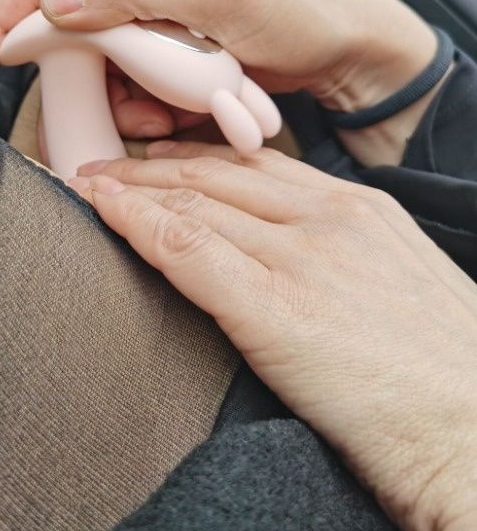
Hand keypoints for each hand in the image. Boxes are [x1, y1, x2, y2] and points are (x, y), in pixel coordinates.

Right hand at [0, 0, 439, 161]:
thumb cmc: (289, 6)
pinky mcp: (165, 57)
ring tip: (174, 108)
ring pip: (99, 76)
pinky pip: (132, 93)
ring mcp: (147, 23)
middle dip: (83, 84)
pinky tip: (186, 110)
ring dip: (126, 104)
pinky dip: (151, 111)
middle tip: (119, 110)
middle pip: (66, 39)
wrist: (338, 43)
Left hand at [68, 150, 476, 530]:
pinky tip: (103, 209)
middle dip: (152, 163)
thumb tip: (288, 252)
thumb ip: (343, 252)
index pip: (256, 164)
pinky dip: (138, 222)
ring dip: (131, 186)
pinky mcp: (277, 310)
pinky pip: (189, 247)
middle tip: (106, 162)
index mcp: (361, 209)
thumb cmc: (445, 373)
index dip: (196, 157)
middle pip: (217, 172)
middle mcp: (328, 219)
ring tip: (89, 182)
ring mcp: (303, 258)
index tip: (157, 160)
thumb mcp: (399, 282)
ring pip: (195, 200)